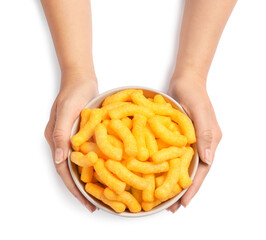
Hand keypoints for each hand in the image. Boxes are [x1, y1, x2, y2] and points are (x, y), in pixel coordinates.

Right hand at [44, 72, 97, 211]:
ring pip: (82, 163)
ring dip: (90, 178)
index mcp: (57, 139)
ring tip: (103, 193)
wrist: (82, 78)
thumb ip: (60, 134)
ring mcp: (75, 138)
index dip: (74, 188)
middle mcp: (65, 142)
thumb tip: (59, 159)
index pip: (64, 170)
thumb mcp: (66, 112)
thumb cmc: (73, 93)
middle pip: (72, 170)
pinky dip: (97, 163)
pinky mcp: (85, 133)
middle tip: (96, 204)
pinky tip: (108, 170)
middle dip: (83, 189)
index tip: (87, 203)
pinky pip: (91, 153)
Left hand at [167, 77, 221, 212]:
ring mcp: (189, 141)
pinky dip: (166, 166)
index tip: (183, 204)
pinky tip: (157, 174)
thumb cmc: (194, 93)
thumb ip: (205, 134)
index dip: (193, 188)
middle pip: (192, 172)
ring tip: (163, 197)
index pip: (202, 170)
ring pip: (182, 166)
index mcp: (209, 141)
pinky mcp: (179, 136)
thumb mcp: (200, 112)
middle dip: (182, 191)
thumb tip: (208, 160)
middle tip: (170, 207)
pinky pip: (173, 155)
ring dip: (173, 181)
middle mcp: (200, 144)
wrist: (186, 80)